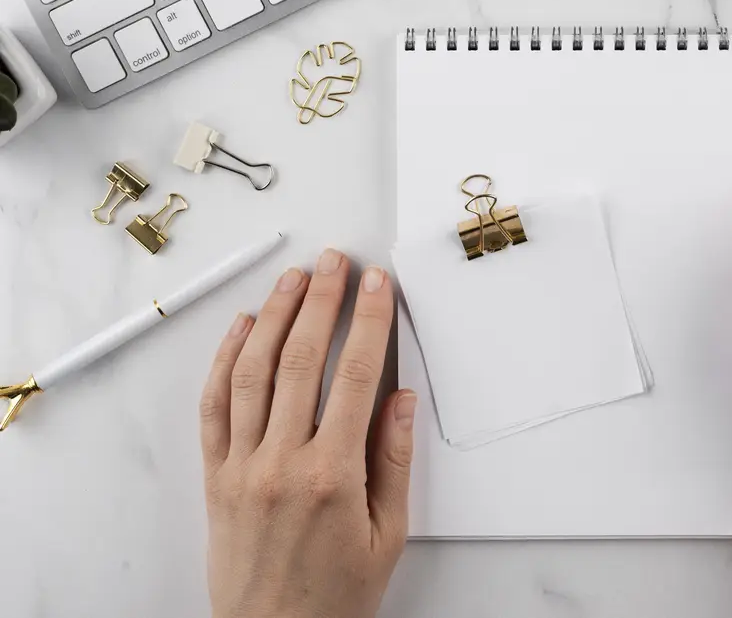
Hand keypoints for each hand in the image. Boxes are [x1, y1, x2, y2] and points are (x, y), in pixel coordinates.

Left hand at [200, 249, 416, 617]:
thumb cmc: (334, 596)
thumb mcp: (387, 535)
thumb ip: (393, 462)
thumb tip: (400, 399)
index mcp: (333, 475)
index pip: (355, 376)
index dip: (369, 321)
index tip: (377, 286)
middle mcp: (281, 462)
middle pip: (302, 360)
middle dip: (321, 302)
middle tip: (335, 263)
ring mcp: (241, 467)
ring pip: (254, 373)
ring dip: (275, 316)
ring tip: (294, 279)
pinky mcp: (215, 478)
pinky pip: (214, 407)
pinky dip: (225, 361)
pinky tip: (242, 329)